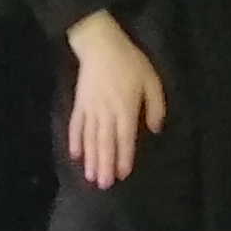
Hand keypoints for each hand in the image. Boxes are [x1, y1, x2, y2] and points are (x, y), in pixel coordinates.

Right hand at [66, 19, 164, 187]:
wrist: (100, 45)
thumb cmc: (130, 61)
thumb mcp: (151, 80)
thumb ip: (155, 106)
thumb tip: (155, 128)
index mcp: (125, 108)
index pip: (125, 138)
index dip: (124, 157)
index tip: (122, 174)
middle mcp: (106, 112)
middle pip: (105, 143)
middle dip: (105, 165)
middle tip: (104, 185)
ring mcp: (90, 109)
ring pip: (90, 138)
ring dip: (91, 159)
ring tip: (91, 177)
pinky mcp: (80, 104)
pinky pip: (76, 126)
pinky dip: (75, 141)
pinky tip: (75, 155)